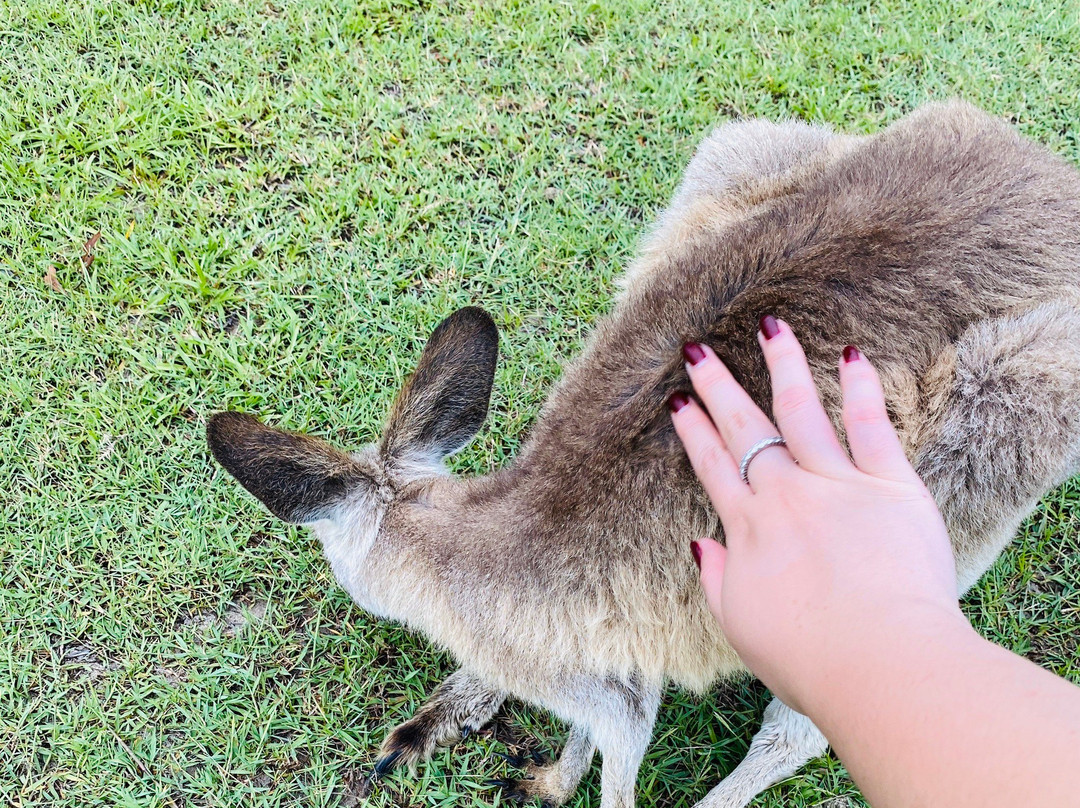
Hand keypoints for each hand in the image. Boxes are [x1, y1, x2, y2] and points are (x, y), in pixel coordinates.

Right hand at [669, 318, 967, 712]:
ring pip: (801, 410)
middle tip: (697, 351)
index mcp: (749, 528)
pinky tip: (852, 355)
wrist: (880, 663)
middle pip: (745, 428)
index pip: (713, 466)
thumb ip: (716, 578)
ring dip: (782, 365)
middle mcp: (786, 494)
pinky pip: (872, 426)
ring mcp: (837, 484)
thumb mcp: (740, 625)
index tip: (678, 403)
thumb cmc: (809, 658)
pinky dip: (861, 389)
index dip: (693, 432)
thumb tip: (700, 543)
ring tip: (771, 326)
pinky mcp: (890, 485)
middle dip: (717, 386)